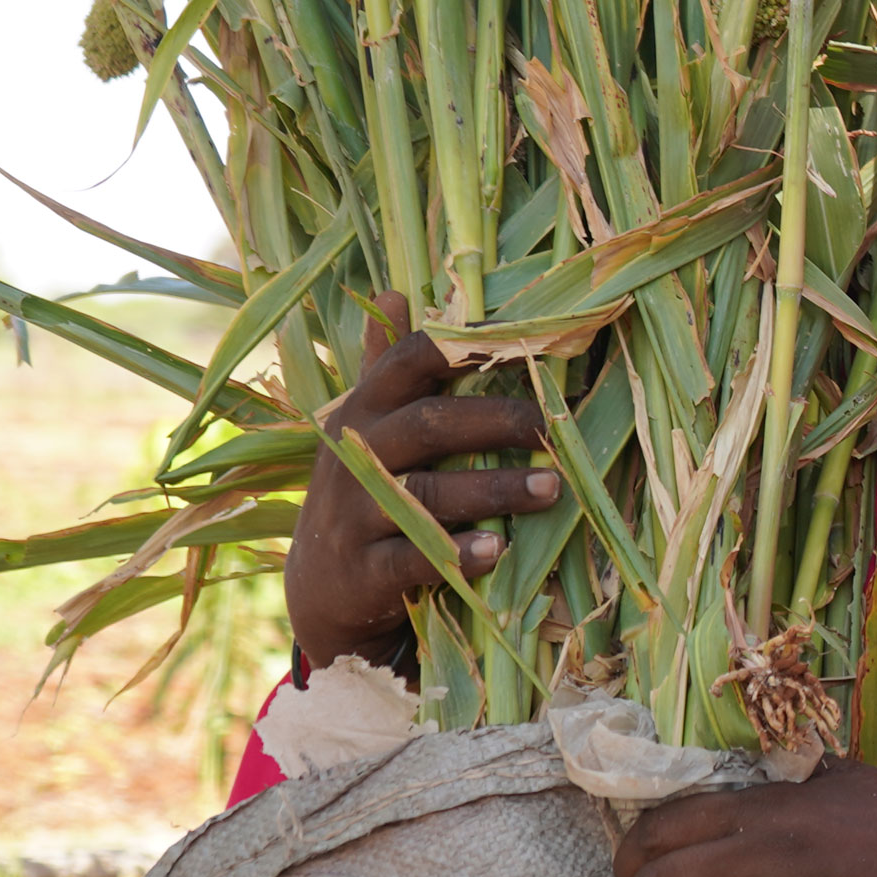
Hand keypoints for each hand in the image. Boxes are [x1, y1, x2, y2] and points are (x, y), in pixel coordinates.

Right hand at [284, 298, 556, 671]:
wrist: (322, 586)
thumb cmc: (365, 488)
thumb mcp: (367, 425)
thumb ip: (384, 364)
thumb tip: (391, 290)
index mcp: (365, 410)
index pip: (408, 361)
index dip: (461, 347)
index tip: (525, 343)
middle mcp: (355, 455)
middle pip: (428, 425)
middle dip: (497, 423)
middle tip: (554, 428)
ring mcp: (354, 514)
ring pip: (428, 494)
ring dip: (495, 489)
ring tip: (552, 488)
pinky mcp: (362, 571)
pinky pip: (411, 559)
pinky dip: (456, 553)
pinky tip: (497, 551)